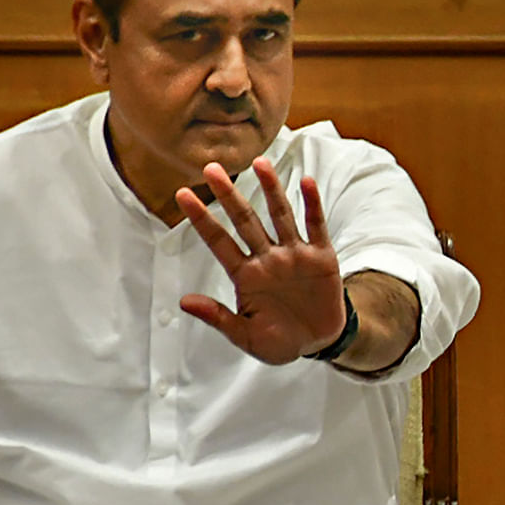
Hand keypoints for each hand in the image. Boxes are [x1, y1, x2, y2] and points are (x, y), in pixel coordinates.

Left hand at [177, 158, 347, 363]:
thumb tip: (185, 302)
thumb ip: (218, 318)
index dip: (202, 218)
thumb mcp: (246, 336)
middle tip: (211, 168)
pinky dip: (313, 204)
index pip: (219, 241)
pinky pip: (316, 226)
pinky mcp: (321, 256)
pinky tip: (306, 182)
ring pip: (280, 215)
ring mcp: (294, 254)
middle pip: (246, 220)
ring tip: (260, 163)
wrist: (319, 342)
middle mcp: (268, 258)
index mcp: (246, 275)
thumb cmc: (280, 340)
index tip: (183, 194)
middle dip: (229, 195)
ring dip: (271, 189)